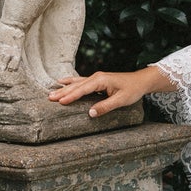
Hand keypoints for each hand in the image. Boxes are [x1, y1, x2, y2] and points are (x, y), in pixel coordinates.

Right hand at [48, 65, 171, 115]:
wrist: (140, 81)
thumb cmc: (132, 90)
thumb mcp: (121, 100)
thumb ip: (105, 106)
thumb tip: (90, 113)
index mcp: (101, 80)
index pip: (83, 89)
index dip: (71, 96)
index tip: (60, 102)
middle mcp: (96, 77)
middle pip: (77, 85)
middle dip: (63, 92)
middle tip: (49, 98)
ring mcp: (96, 78)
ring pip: (77, 83)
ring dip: (64, 88)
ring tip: (51, 92)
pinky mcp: (97, 80)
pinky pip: (80, 81)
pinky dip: (70, 82)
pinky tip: (62, 82)